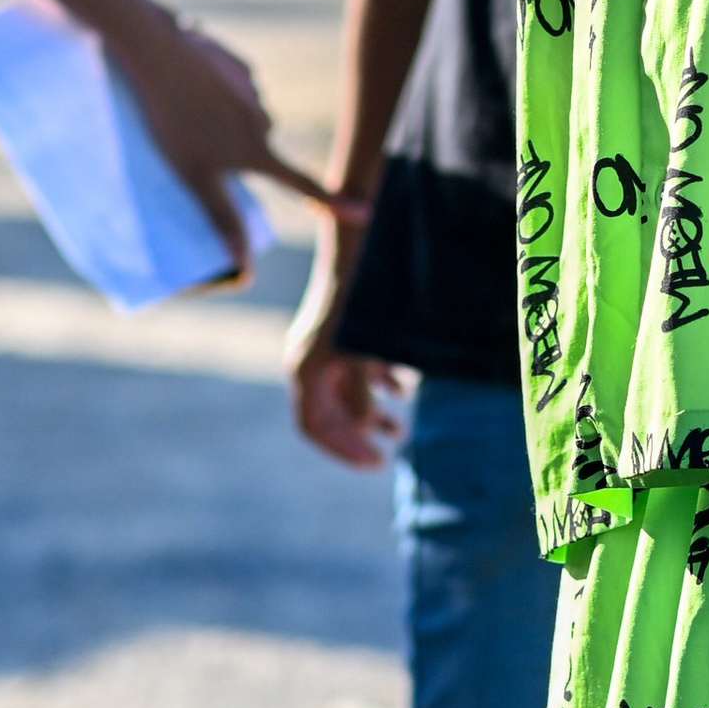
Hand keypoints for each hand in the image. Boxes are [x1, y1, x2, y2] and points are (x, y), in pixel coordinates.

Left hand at [109, 5, 325, 275]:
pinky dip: (216, 91)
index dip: (332, 202)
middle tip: (201, 151)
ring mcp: (251, 89)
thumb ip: (221, 217)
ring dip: (226, 120)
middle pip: (261, 146)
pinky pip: (233, 86)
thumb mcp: (194, 177)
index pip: (301, 185)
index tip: (363, 212)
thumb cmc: (173, 122)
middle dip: (241, 153)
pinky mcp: (235, 65)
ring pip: (246, 114)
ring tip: (184, 116)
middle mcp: (263, 120)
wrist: (160, 55)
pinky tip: (187, 89)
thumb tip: (245, 264)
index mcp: (256, 151)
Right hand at [284, 219, 407, 466]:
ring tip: (401, 431)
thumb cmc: (359, 300)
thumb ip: (360, 394)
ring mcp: (326, 345)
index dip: (343, 449)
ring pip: (346, 393)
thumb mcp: (361, 352)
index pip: (314, 425)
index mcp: (305, 367)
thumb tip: (366, 428)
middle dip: (359, 437)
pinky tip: (403, 389)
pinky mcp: (342, 332)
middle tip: (387, 457)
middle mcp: (309, 358)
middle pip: (329, 413)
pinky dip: (379, 384)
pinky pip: (356, 370)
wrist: (359, 243)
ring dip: (372, 415)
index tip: (373, 464)